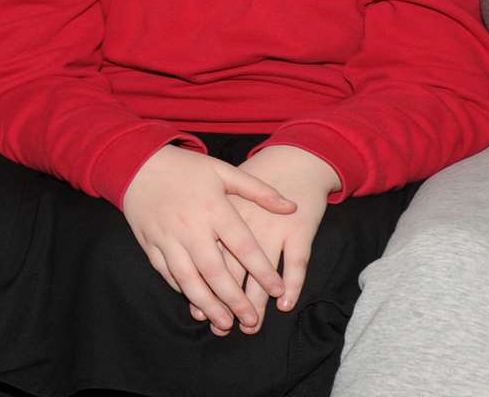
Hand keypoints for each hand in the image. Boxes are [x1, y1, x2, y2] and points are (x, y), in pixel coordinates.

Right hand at [118, 145, 295, 333]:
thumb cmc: (186, 168)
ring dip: (207, 303)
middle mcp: (190, 227)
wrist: (137, 164)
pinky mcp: (150, 245)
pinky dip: (182, 290)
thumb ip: (259, 191)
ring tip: (224, 322)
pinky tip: (196, 302)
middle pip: (215, 271)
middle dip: (234, 299)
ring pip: (188, 279)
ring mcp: (167, 238)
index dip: (262, 270)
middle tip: (251, 321)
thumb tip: (291, 207)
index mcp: (213, 209)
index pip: (243, 245)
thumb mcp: (224, 171)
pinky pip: (167, 273)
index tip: (277, 290)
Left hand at [193, 146, 339, 334]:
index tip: (199, 311)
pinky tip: (285, 303)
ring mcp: (274, 227)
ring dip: (256, 301)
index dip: (204, 286)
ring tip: (251, 325)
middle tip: (223, 328)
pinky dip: (292, 284)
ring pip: (263, 272)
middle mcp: (247, 224)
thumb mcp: (224, 194)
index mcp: (223, 216)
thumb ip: (207, 225)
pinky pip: (296, 262)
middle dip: (227, 302)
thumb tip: (188, 260)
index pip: (209, 257)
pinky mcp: (300, 228)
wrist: (293, 160)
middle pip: (234, 270)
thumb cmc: (254, 182)